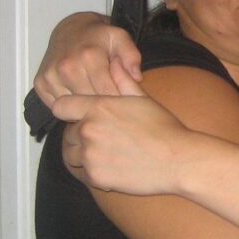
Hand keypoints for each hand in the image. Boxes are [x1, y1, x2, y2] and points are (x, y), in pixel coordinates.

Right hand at [33, 12, 142, 107]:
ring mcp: (52, 76)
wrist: (70, 29)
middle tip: (113, 109)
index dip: (119, 102)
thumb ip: (131, 56)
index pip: (107, 92)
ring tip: (96, 106)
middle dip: (103, 108)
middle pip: (90, 103)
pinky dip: (68, 107)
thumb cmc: (98, 37)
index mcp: (89, 57)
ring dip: (84, 109)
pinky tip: (79, 101)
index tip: (126, 106)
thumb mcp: (120, 37)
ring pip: (72, 108)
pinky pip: (56, 106)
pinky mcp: (41, 83)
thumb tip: (136, 77)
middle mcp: (67, 67)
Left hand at [54, 72, 190, 194]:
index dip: (67, 111)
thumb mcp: (142, 99)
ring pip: (71, 155)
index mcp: (98, 107)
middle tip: (102, 140)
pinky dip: (91, 172)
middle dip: (80, 136)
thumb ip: (122, 80)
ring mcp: (90, 155)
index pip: (61, 107)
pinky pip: (81, 174)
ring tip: (104, 155)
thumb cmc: (164, 128)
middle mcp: (89, 129)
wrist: (178, 160)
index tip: (77, 117)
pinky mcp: (96, 177)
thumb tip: (114, 62)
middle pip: (67, 133)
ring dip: (83, 155)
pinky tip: (109, 168)